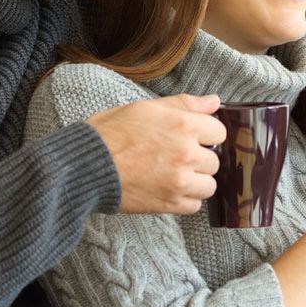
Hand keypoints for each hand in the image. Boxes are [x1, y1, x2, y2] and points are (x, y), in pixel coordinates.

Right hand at [87, 94, 225, 214]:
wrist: (86, 166)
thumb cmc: (110, 133)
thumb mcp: (146, 107)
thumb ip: (185, 104)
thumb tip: (214, 101)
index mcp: (183, 125)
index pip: (219, 132)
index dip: (205, 133)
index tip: (192, 137)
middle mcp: (187, 154)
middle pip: (215, 160)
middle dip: (199, 158)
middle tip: (176, 156)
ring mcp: (180, 181)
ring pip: (209, 185)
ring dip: (196, 181)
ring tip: (174, 174)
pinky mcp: (169, 203)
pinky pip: (194, 205)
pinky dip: (185, 199)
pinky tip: (168, 188)